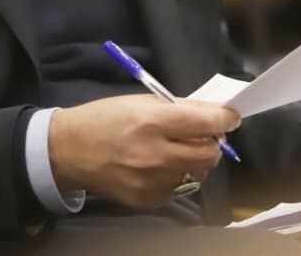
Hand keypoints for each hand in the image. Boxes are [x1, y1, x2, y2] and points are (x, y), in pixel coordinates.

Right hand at [49, 95, 240, 208]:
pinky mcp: (147, 200)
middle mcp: (155, 154)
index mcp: (152, 122)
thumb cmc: (106, 118)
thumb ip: (179, 108)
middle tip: (204, 134)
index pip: (206, 123)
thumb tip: (214, 112)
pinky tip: (157, 165)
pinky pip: (178, 188)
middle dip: (212, 142)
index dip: (225, 119)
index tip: (231, 116)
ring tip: (175, 149)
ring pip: (196, 173)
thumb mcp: (141, 101)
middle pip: (209, 154)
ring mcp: (151, 182)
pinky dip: (176, 176)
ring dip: (194, 160)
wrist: (69, 150)